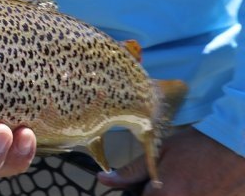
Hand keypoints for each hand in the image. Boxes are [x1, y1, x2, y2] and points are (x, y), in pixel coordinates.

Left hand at [97, 127, 244, 194]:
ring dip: (171, 194)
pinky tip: (194, 186)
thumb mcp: (159, 153)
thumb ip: (131, 171)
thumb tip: (104, 179)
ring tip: (181, 182)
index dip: (138, 194)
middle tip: (163, 183)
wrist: (234, 145)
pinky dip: (189, 194)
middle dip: (155, 195)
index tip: (143, 186)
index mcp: (164, 194)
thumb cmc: (195, 146)